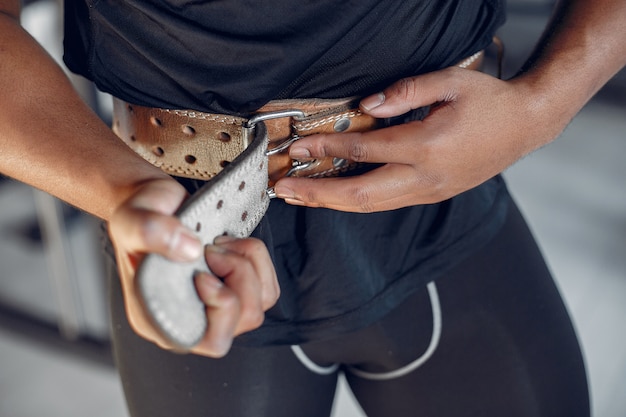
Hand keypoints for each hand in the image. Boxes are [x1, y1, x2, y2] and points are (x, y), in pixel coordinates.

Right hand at [108, 179, 278, 356]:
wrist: (156, 204)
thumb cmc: (139, 218)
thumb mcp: (130, 219)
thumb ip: (149, 231)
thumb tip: (192, 251)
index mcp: (160, 321)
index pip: (209, 339)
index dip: (219, 304)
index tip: (201, 272)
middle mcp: (192, 320)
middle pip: (244, 319)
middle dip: (239, 275)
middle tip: (212, 249)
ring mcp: (217, 307)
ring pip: (260, 302)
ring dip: (248, 264)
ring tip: (219, 243)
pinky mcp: (237, 290)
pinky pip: (267, 287)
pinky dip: (257, 260)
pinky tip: (230, 245)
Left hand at [273, 67, 565, 211]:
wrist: (526, 127)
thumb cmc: (490, 103)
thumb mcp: (450, 82)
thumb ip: (405, 92)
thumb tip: (367, 104)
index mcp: (429, 146)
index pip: (365, 149)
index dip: (328, 147)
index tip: (300, 147)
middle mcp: (426, 178)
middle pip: (362, 195)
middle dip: (319, 194)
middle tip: (285, 190)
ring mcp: (429, 192)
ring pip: (372, 206)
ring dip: (333, 203)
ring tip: (302, 197)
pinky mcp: (431, 195)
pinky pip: (386, 203)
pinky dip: (356, 202)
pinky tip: (336, 196)